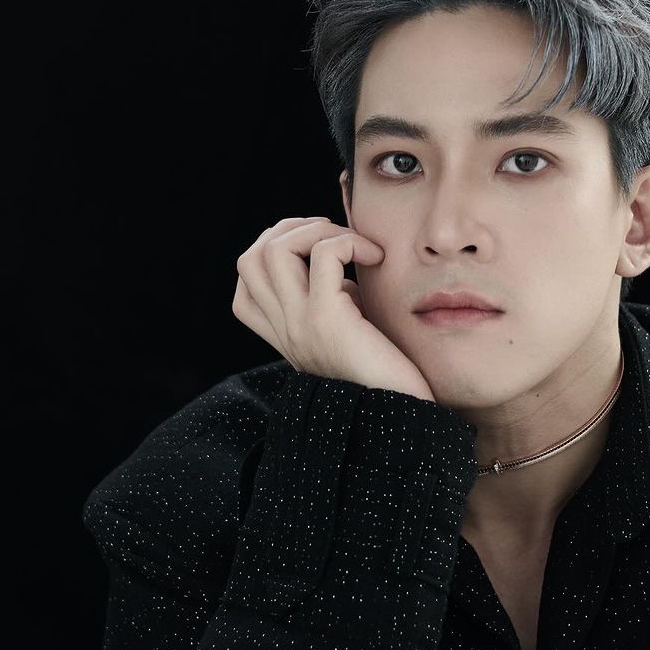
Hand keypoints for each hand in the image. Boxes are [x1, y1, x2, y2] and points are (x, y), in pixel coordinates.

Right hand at [233, 215, 435, 402]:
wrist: (405, 420)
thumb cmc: (392, 376)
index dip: (273, 253)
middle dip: (290, 230)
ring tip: (355, 245)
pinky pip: (323, 254)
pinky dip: (349, 242)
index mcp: (286, 338)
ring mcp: (300, 325)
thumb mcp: (350, 332)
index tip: (317, 251)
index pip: (245, 286)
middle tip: (336, 237)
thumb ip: (335, 301)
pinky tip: (376, 258)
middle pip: (249, 259)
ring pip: (273, 248)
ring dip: (317, 230)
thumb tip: (341, 268)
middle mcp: (285, 331)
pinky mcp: (327, 319)